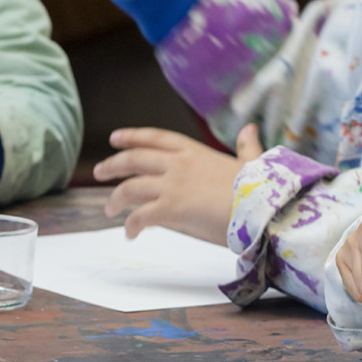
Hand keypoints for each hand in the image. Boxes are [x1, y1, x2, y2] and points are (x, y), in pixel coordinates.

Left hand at [92, 123, 261, 244]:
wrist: (262, 210)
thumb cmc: (261, 189)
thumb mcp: (252, 162)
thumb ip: (247, 145)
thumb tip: (251, 128)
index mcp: (195, 151)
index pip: (156, 138)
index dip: (133, 136)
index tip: (115, 138)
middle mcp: (179, 165)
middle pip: (134, 159)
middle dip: (113, 164)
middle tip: (99, 171)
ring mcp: (173, 186)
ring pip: (131, 187)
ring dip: (116, 198)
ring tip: (109, 208)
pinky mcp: (171, 209)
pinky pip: (140, 216)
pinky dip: (131, 225)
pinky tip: (130, 234)